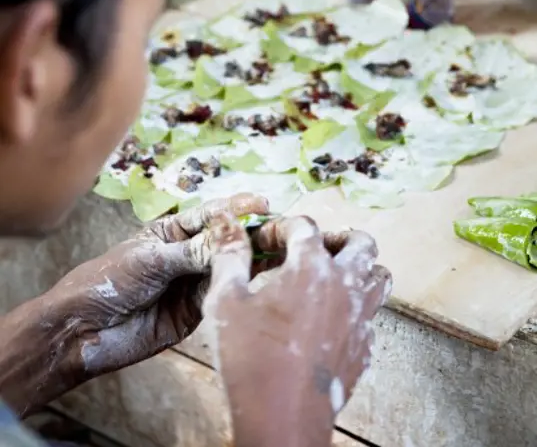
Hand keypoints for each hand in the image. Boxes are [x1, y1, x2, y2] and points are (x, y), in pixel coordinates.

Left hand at [48, 193, 269, 379]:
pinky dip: (242, 284)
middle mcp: (189, 253)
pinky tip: (263, 277)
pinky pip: (223, 293)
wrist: (83, 331)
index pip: (211, 215)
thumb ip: (192, 252)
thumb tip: (232, 240)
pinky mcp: (198, 310)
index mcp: (173, 231)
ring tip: (283, 249)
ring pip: (229, 265)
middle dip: (252, 232)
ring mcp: (195, 282)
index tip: (263, 204)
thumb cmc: (109, 282)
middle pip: (226, 239)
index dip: (237, 208)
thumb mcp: (151, 260)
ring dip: (254, 257)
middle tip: (282, 229)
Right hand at [203, 216, 390, 446]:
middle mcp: (344, 285)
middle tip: (315, 248)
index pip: (305, 227)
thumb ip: (230, 257)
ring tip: (334, 276)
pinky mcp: (365, 348)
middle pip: (361, 243)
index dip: (282, 227)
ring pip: (379, 278)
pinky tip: (332, 319)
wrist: (283, 418)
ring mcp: (361, 317)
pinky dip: (357, 308)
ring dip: (360, 269)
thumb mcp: (227, 301)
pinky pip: (372, 316)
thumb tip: (228, 225)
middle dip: (338, 238)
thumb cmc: (251, 358)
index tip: (264, 242)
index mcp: (311, 266)